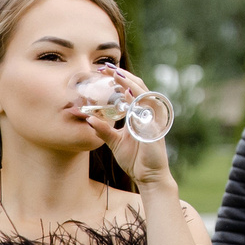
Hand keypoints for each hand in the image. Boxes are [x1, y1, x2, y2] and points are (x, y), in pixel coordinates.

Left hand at [82, 67, 171, 188]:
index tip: (103, 71)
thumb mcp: (115, 142)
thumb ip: (103, 130)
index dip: (119, 79)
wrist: (149, 176)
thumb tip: (88, 119)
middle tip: (106, 68)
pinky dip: (137, 102)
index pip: (130, 90)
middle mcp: (148, 113)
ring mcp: (153, 119)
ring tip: (117, 76)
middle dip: (123, 76)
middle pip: (138, 87)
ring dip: (130, 84)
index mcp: (139, 114)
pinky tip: (127, 95)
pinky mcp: (156, 128)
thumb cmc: (136, 159)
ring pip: (144, 94)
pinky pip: (147, 111)